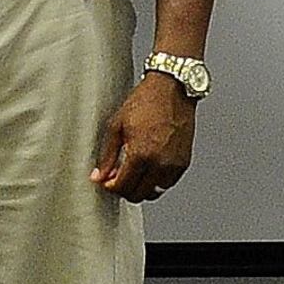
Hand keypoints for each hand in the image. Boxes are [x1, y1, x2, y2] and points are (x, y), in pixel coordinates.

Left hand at [92, 72, 196, 200]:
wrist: (172, 89)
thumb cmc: (146, 102)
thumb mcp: (117, 126)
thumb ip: (107, 155)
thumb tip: (99, 175)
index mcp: (141, 154)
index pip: (123, 186)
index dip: (110, 187)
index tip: (106, 181)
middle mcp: (160, 163)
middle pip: (138, 194)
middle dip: (124, 189)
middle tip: (116, 178)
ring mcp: (174, 164)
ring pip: (154, 192)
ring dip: (140, 188)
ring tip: (132, 173)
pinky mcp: (184, 162)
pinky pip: (167, 183)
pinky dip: (155, 181)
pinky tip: (147, 168)